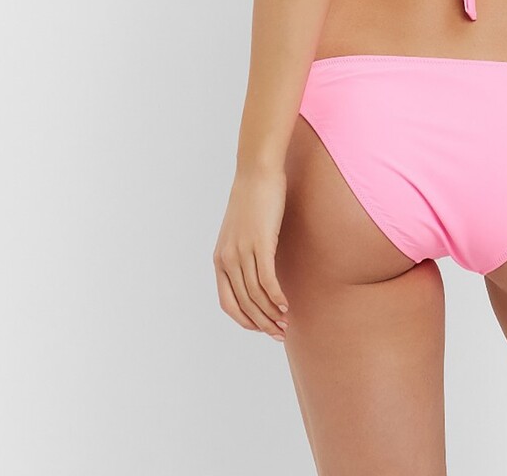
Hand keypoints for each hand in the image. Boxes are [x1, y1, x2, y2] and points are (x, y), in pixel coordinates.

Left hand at [213, 167, 290, 341]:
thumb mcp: (241, 232)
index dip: (245, 320)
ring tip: (286, 323)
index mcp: (220, 259)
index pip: (228, 303)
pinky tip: (286, 305)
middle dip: (262, 323)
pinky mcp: (260, 243)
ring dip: (271, 314)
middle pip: (244, 303)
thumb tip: (257, 270)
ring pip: (256, 295)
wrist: (257, 172)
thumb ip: (244, 253)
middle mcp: (227, 259)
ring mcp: (242, 251)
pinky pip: (267, 279)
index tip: (262, 328)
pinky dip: (276, 297)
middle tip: (279, 333)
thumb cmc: (253, 199)